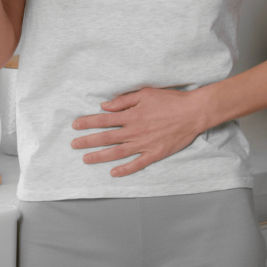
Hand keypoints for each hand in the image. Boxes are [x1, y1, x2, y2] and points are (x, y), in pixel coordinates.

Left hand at [69, 87, 207, 177]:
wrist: (193, 112)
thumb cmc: (170, 100)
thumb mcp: (145, 93)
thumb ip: (123, 101)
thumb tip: (104, 106)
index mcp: (131, 115)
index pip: (103, 120)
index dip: (87, 123)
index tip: (75, 126)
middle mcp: (134, 131)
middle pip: (106, 138)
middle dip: (87, 141)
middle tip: (73, 145)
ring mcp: (144, 144)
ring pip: (117, 153)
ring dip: (100, 156)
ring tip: (86, 159)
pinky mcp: (155, 153)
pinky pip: (137, 164)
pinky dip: (125, 170)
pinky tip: (113, 173)